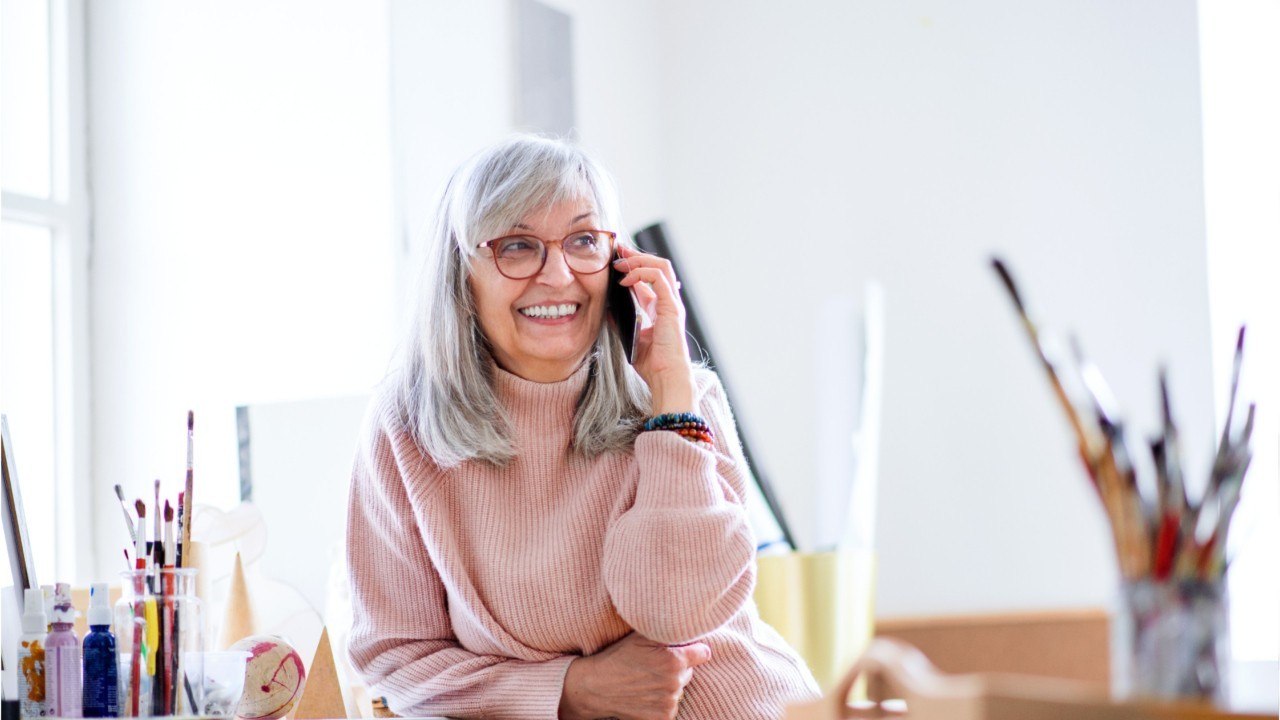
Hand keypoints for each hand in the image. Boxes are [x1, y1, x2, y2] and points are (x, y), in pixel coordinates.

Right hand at [558, 632, 711, 719]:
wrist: (595, 687)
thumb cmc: (617, 657)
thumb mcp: (640, 635)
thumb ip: (666, 630)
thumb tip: (687, 624)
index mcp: (674, 660)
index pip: (703, 653)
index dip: (694, 649)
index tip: (687, 649)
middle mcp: (675, 683)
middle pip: (689, 672)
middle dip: (677, 667)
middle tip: (654, 665)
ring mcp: (669, 703)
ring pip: (679, 690)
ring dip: (669, 685)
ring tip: (646, 680)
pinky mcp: (662, 718)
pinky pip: (671, 707)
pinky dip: (662, 702)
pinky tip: (646, 695)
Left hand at [613, 245, 695, 413]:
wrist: (665, 378)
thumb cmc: (652, 364)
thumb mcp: (631, 337)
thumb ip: (622, 321)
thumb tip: (607, 308)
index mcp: (660, 309)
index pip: (649, 278)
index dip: (634, 266)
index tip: (616, 260)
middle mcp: (668, 302)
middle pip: (657, 266)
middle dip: (636, 255)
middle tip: (617, 250)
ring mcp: (672, 303)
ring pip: (661, 266)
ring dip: (638, 259)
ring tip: (619, 262)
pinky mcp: (671, 306)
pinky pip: (658, 278)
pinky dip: (641, 273)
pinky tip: (625, 279)